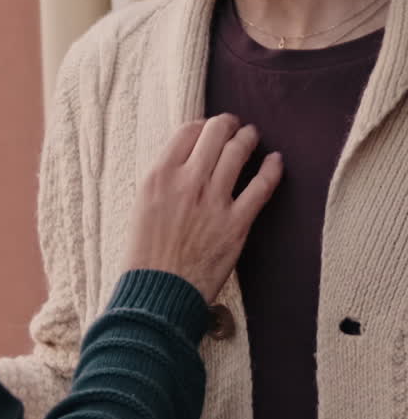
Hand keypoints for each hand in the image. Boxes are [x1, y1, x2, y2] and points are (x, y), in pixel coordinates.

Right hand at [122, 114, 281, 302]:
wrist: (158, 294)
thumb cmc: (145, 257)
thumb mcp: (142, 208)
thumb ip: (163, 183)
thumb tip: (183, 166)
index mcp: (159, 176)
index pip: (187, 131)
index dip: (201, 126)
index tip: (207, 131)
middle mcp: (187, 181)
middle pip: (215, 134)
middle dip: (227, 124)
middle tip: (234, 125)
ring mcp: (214, 201)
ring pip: (238, 152)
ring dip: (248, 138)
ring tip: (252, 136)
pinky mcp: (236, 223)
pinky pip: (262, 186)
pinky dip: (272, 169)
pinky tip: (276, 161)